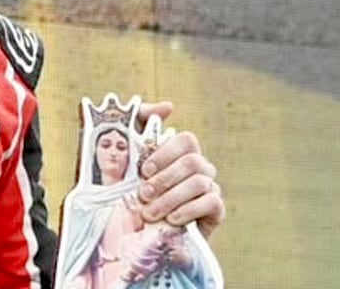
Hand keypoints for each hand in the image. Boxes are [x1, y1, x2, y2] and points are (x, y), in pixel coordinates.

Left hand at [132, 100, 224, 237]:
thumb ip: (140, 121)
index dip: (166, 152)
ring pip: (200, 183)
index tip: (144, 169)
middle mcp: (198, 167)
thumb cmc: (128, 190)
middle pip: (192, 162)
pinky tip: (172, 220)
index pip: (186, 140)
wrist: (133, 233)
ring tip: (151, 212)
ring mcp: (209, 188)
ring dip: (172, 198)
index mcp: (179, 152)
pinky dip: (189, 210)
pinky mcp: (215, 211)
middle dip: (165, 179)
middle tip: (144, 195)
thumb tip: (168, 107)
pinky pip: (212, 203)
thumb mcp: (124, 155)